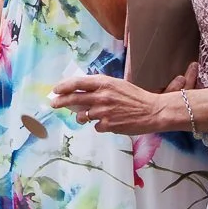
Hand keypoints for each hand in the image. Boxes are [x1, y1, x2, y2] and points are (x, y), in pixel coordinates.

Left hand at [48, 73, 176, 135]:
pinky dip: (100, 125)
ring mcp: (104, 111)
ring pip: (82, 116)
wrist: (154, 111)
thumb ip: (100, 86)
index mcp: (104, 83)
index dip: (63, 86)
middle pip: (73, 99)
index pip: (77, 83)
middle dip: (60, 102)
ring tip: (90, 116)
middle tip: (54, 104)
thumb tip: (81, 90)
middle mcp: (102, 96)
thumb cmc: (136, 97)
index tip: (56, 90)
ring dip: (82, 117)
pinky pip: (96, 126)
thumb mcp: (117, 85)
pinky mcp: (108, 125)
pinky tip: (111, 122)